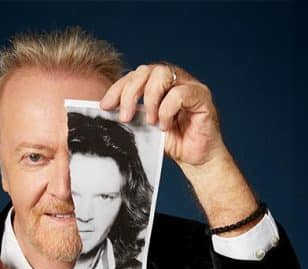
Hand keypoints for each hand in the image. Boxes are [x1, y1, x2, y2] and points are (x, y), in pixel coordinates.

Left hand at [100, 63, 226, 166]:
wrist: (196, 160)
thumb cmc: (173, 142)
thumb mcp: (144, 127)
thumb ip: (131, 114)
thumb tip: (106, 111)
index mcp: (159, 83)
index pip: (135, 75)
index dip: (118, 88)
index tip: (105, 106)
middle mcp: (175, 79)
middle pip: (146, 70)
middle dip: (130, 92)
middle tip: (124, 116)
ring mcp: (190, 85)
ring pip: (162, 74)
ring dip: (149, 99)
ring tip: (150, 121)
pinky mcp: (202, 96)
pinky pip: (179, 94)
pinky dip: (167, 111)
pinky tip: (165, 126)